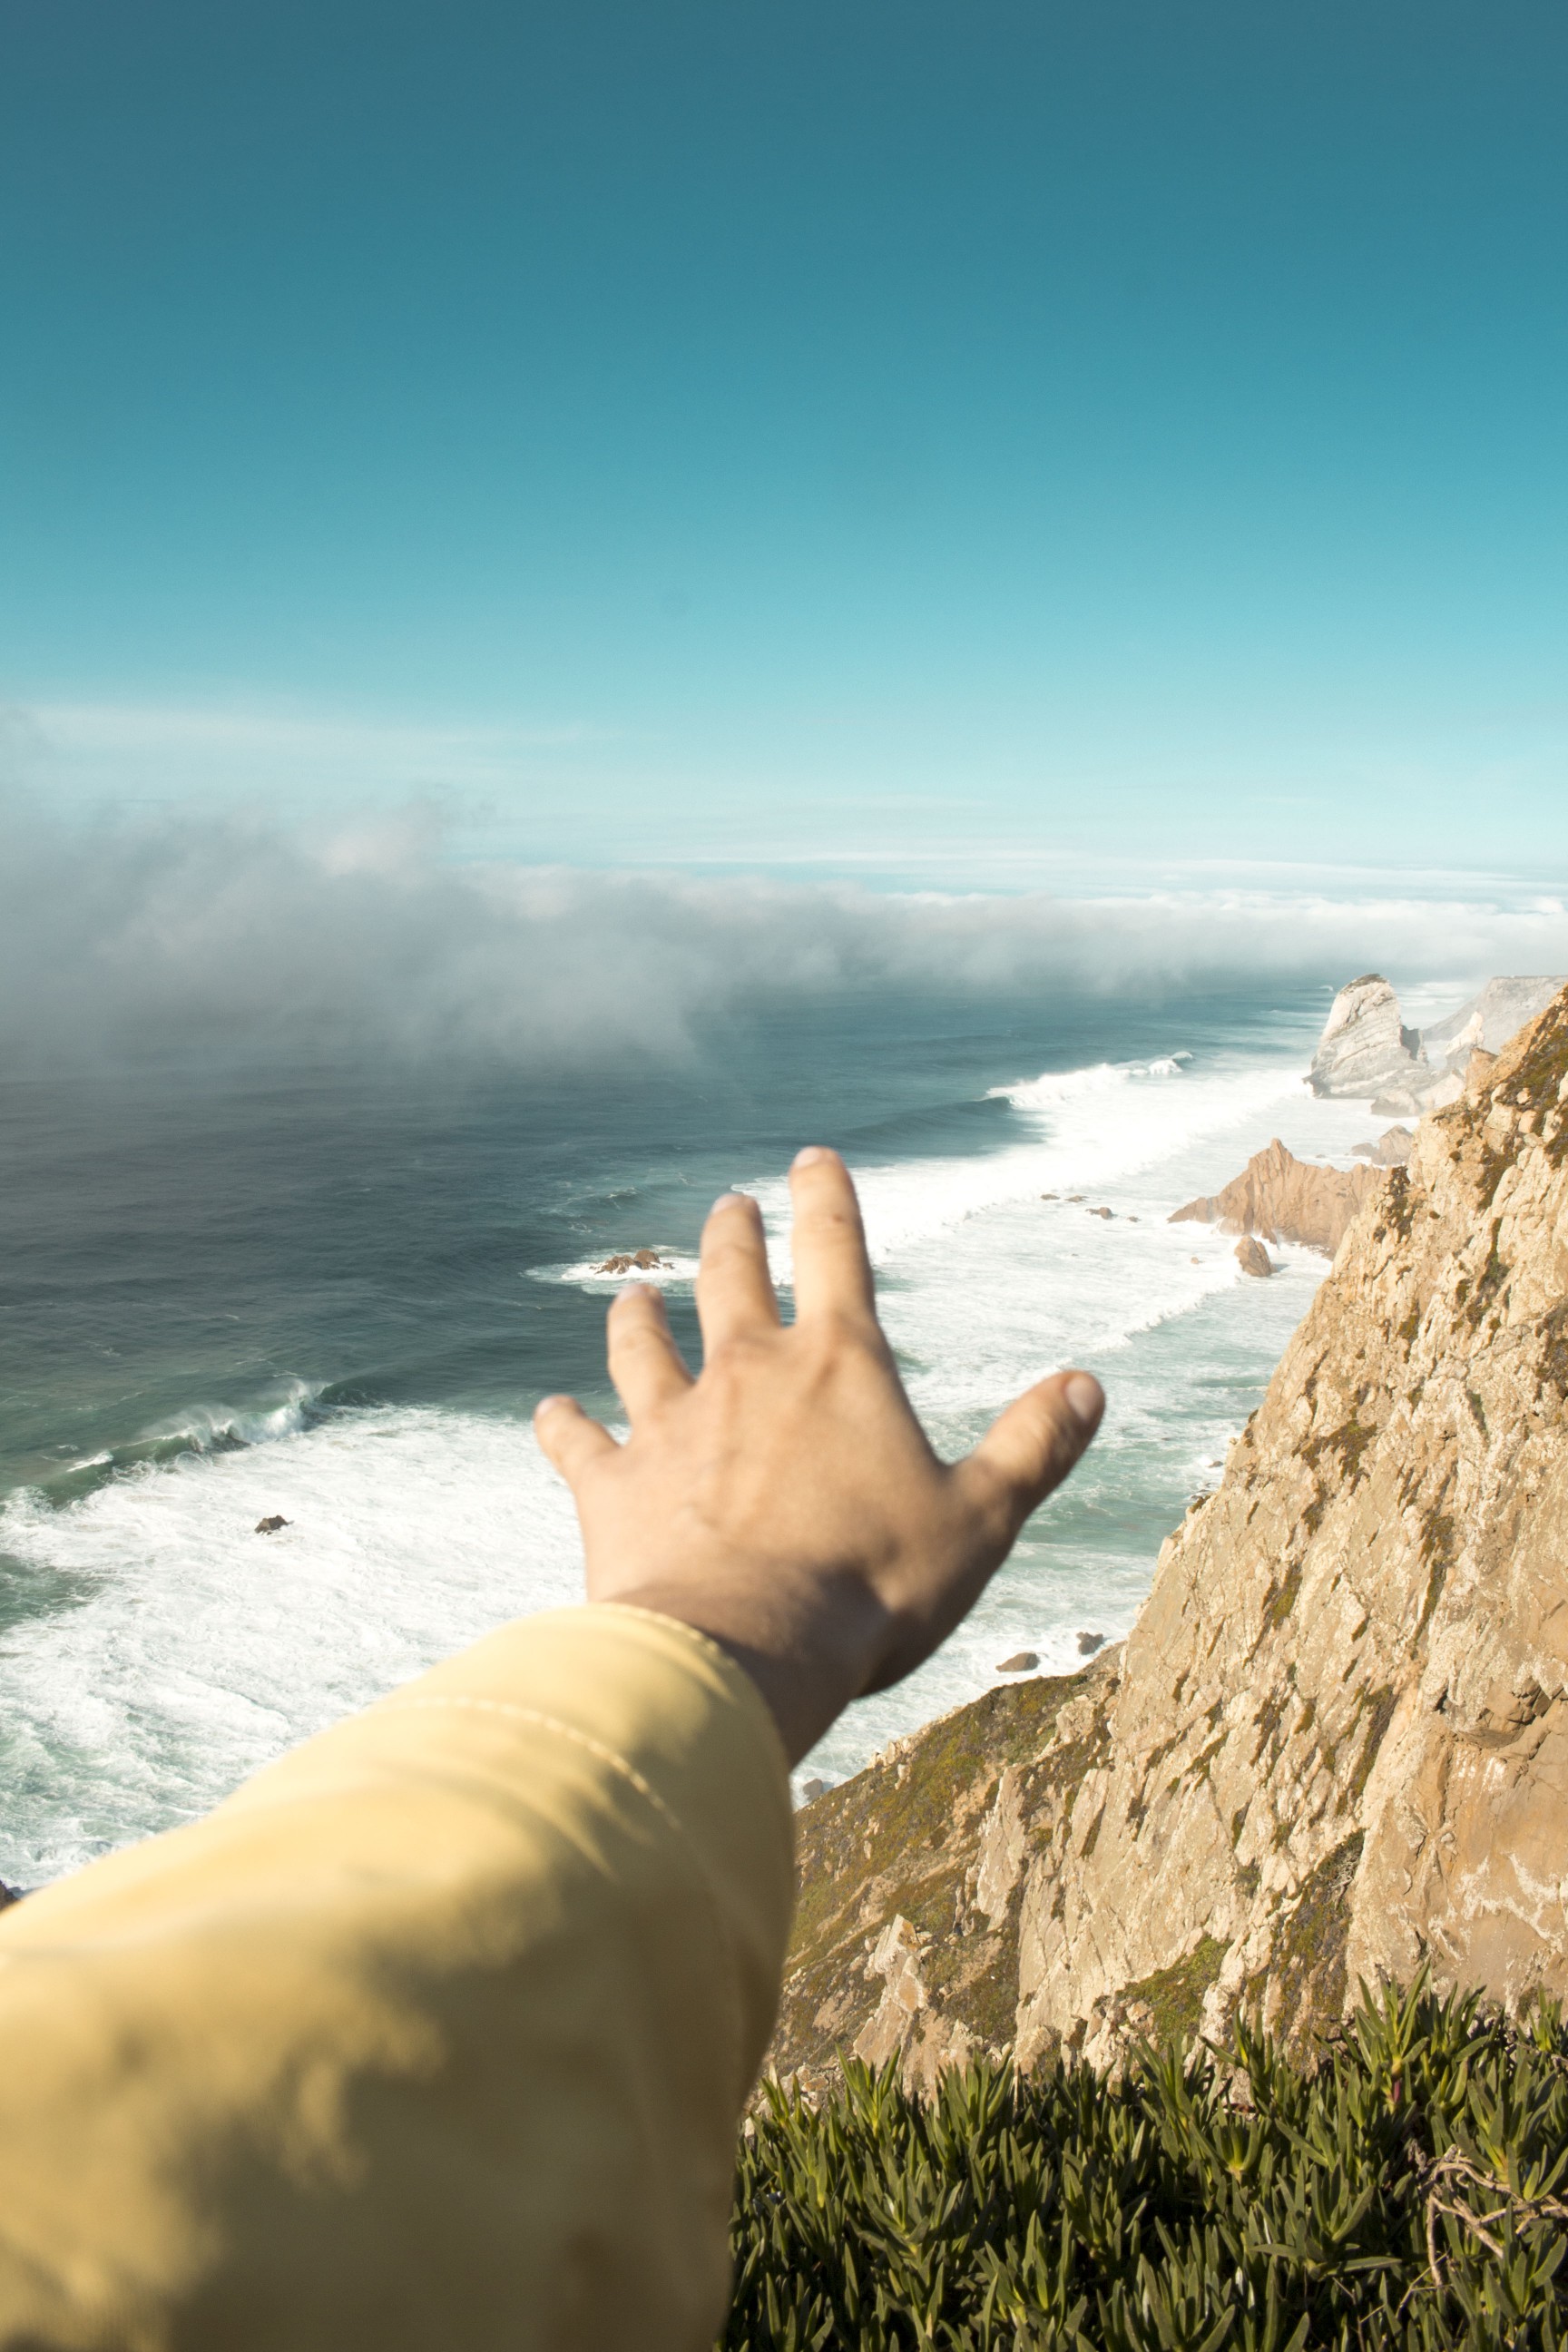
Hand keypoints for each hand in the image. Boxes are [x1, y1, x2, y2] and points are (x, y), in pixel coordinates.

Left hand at [534, 1148, 1103, 1764]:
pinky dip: (563, 1425)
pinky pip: (577, 1442)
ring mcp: (669, 1425)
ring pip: (642, 1347)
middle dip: (732, 1235)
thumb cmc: (871, 1588)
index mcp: (839, 1366)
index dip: (828, 1197)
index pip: (837, 1251)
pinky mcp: (612, 1486)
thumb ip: (1033, 1447)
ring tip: (634, 1297)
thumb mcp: (981, 1520)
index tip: (814, 1157)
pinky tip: (551, 1413)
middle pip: (730, 1279)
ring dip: (638, 1318)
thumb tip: (1088, 1384)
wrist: (739, 1650)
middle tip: (728, 1205)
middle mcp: (746, 1373)